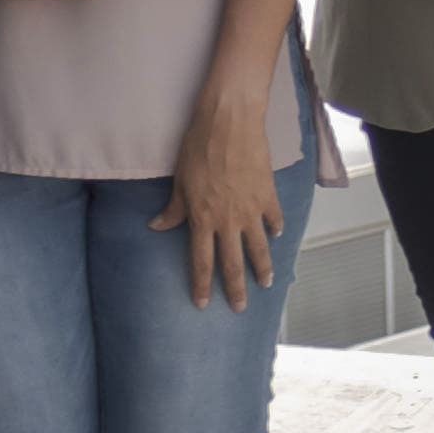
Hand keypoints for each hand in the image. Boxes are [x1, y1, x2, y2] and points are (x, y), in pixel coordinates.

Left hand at [159, 86, 287, 308]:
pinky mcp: (267, 195)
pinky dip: (275, 229)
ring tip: (266, 284)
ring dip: (262, 268)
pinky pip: (273, 219)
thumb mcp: (179, 181)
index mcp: (202, 219)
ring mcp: (251, 210)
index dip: (202, 285)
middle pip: (232, 263)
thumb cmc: (198, 148)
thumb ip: (173, 209)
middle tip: (240, 308)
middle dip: (235, 289)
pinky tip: (276, 236)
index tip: (203, 304)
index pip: (201, 261)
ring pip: (258, 248)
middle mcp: (227, 221)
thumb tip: (157, 226)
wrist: (230, 124)